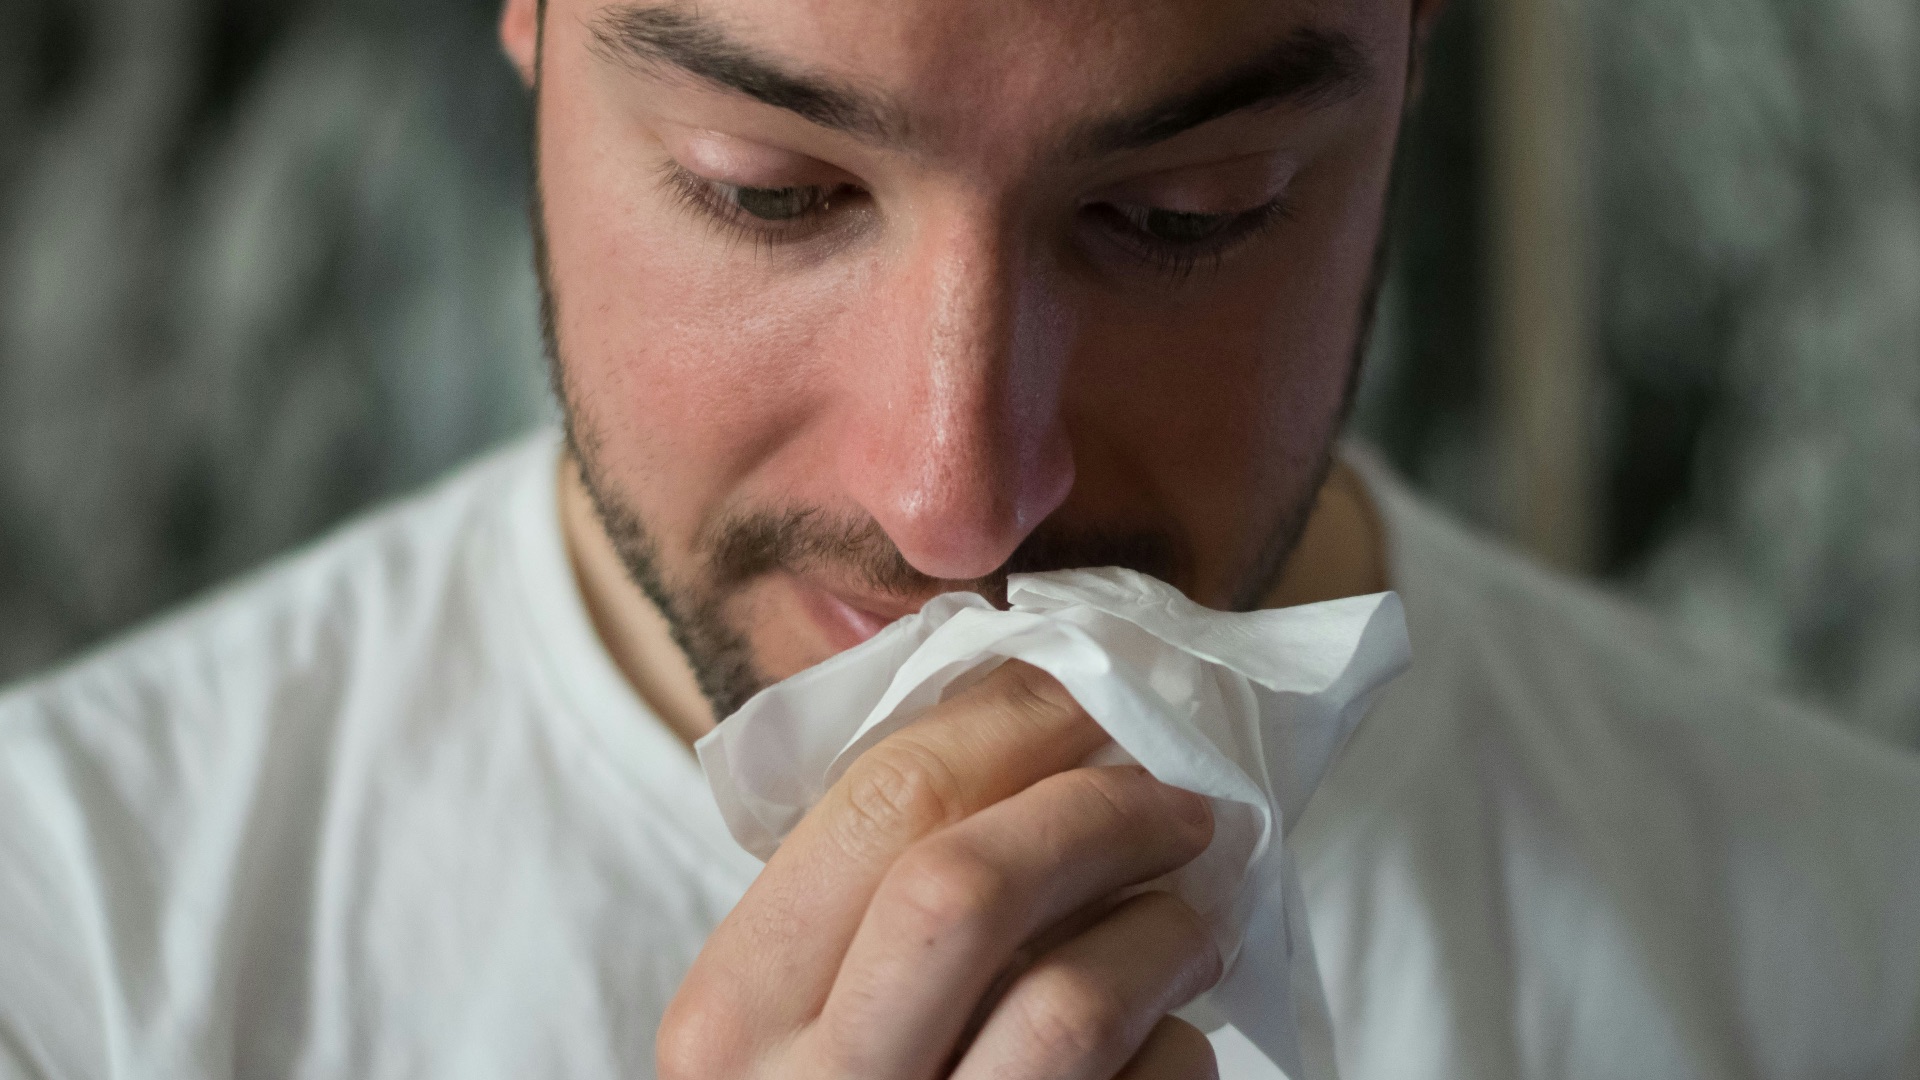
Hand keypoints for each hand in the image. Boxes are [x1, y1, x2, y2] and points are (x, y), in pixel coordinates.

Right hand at [660, 660, 1222, 1079]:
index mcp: (730, 1016)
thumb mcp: (799, 1022)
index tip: (1097, 695)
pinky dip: (1180, 1056)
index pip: (880, 801)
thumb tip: (1037, 727)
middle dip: (1098, 812)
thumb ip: (869, 901)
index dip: (1016, 722)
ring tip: (1198, 917)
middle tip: (1183, 798)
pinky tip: (1170, 1044)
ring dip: (1164, 934)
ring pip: (1068, 1006)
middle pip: (963, 885)